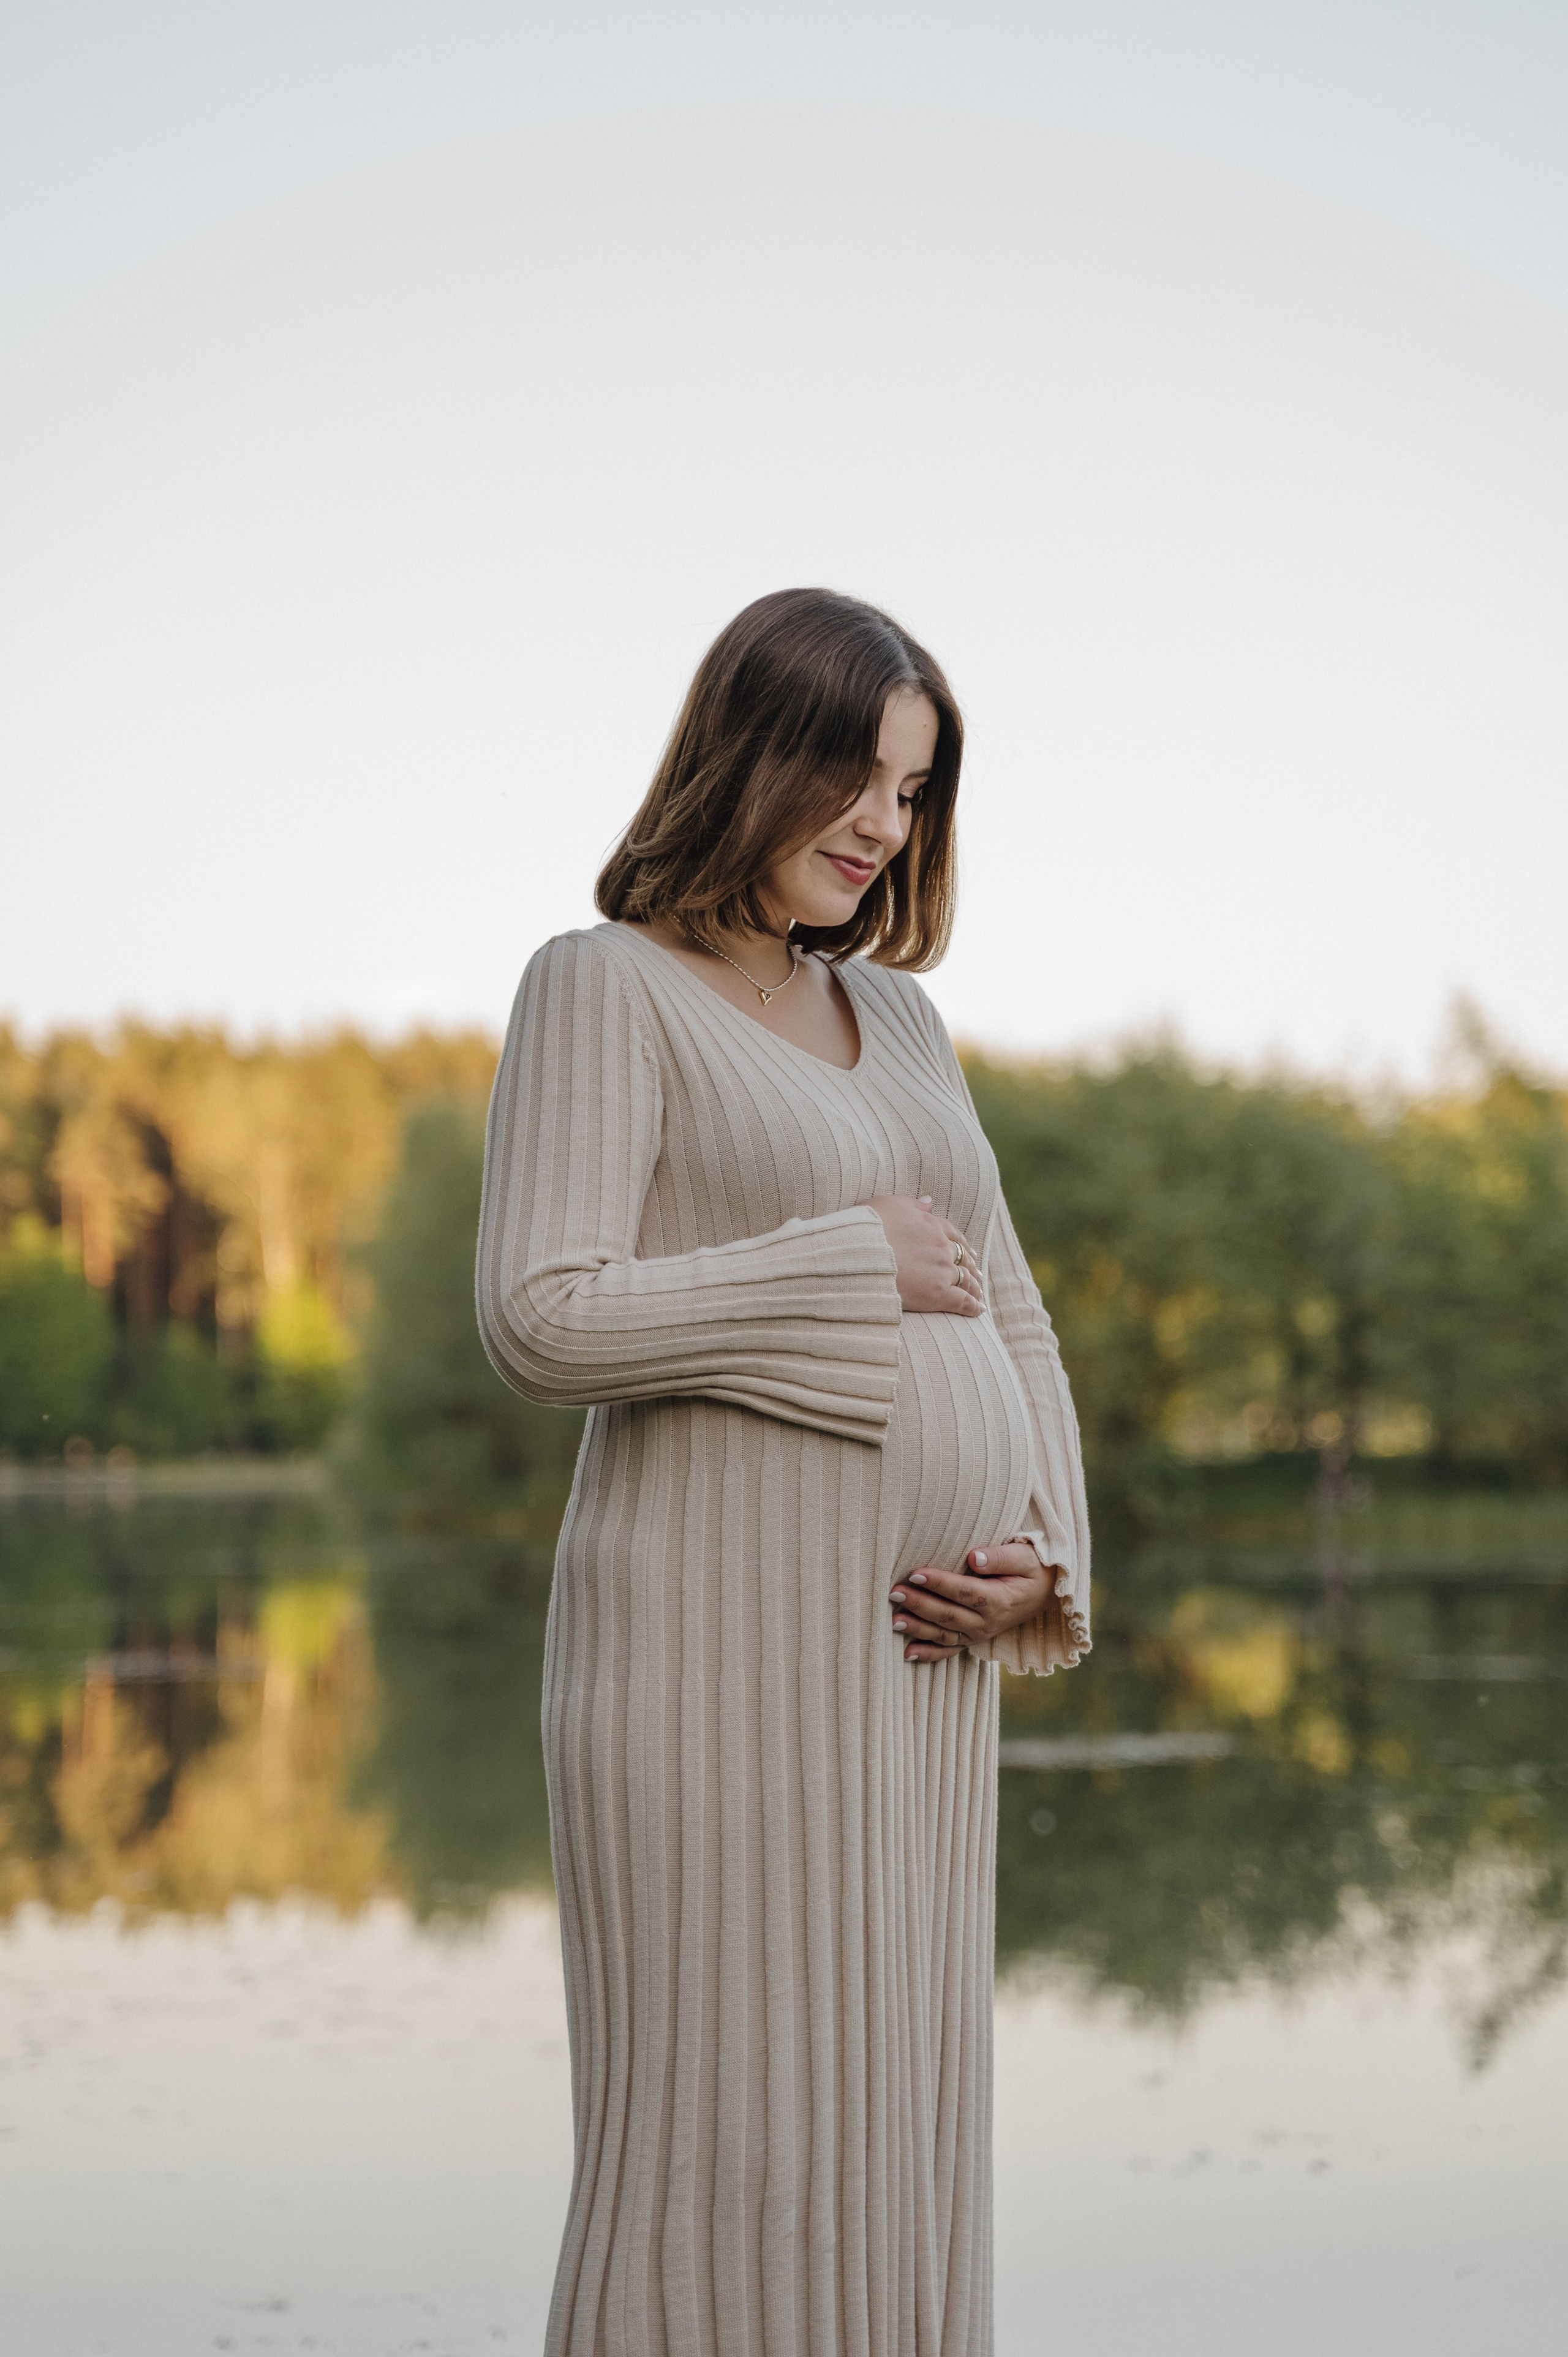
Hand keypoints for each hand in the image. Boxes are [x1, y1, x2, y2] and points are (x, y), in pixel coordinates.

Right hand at [865, 1194, 982, 1316]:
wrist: (859, 1254)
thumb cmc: (867, 1228)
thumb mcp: (889, 1205)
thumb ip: (913, 1205)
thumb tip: (929, 1201)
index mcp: (930, 1225)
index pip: (953, 1235)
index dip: (962, 1244)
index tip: (969, 1252)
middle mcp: (940, 1247)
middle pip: (962, 1258)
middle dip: (971, 1266)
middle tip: (977, 1274)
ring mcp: (941, 1270)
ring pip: (966, 1279)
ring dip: (974, 1286)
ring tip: (978, 1294)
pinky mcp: (938, 1294)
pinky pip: (962, 1300)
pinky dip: (972, 1306)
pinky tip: (978, 1310)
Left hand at [888, 1542, 1051, 1662]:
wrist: (1046, 1592)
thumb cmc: (1032, 1567)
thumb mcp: (1023, 1556)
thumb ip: (999, 1557)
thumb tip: (974, 1557)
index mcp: (1000, 1600)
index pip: (965, 1592)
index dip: (939, 1584)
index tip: (915, 1573)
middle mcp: (988, 1622)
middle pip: (949, 1615)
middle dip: (920, 1604)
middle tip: (894, 1592)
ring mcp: (980, 1634)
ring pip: (944, 1634)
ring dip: (918, 1628)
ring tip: (893, 1620)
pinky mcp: (973, 1639)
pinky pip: (950, 1650)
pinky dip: (929, 1654)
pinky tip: (907, 1653)